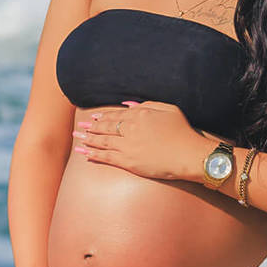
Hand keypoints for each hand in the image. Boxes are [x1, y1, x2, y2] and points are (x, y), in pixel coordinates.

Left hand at [73, 100, 208, 182]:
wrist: (188, 154)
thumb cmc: (183, 132)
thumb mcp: (169, 109)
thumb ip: (148, 104)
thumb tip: (129, 105)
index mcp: (139, 114)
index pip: (116, 115)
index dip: (104, 116)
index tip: (95, 117)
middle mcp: (130, 129)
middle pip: (105, 127)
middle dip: (91, 127)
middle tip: (80, 127)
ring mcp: (128, 146)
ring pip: (102, 141)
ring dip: (88, 139)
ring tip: (78, 138)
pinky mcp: (128, 161)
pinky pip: (107, 157)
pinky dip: (94, 154)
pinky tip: (85, 153)